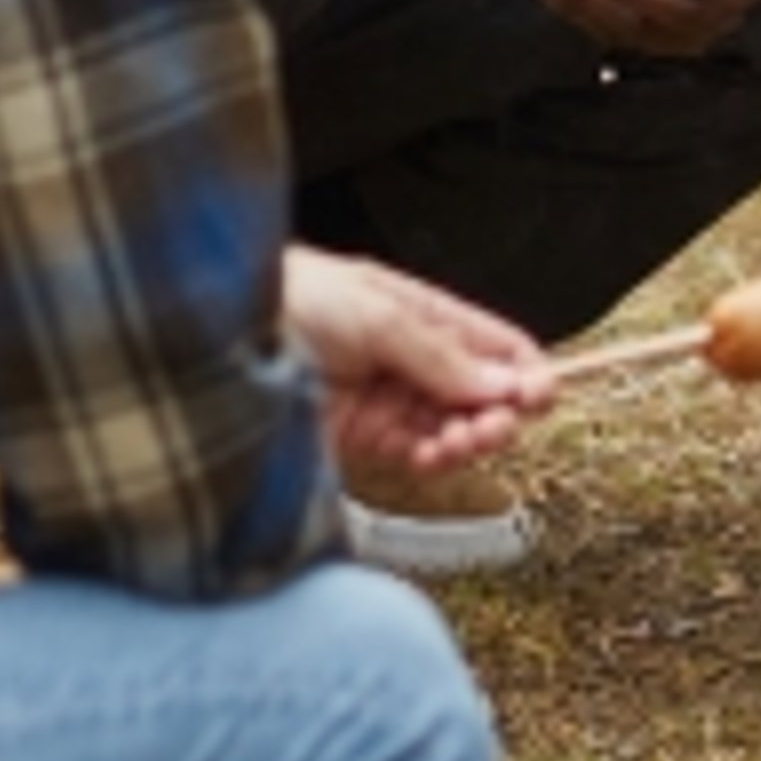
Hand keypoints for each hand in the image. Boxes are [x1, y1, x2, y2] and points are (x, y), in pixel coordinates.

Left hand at [282, 246, 556, 484]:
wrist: (217, 341)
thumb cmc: (290, 299)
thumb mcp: (377, 314)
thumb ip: (441, 354)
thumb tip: (503, 383)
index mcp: (421, 313)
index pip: (493, 344)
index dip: (524, 370)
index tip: (542, 394)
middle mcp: (410, 358)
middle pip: (479, 393)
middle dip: (499, 410)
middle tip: (501, 423)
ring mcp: (388, 400)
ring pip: (453, 427)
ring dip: (469, 438)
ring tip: (465, 440)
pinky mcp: (362, 440)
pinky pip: (417, 455)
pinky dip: (435, 460)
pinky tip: (437, 455)